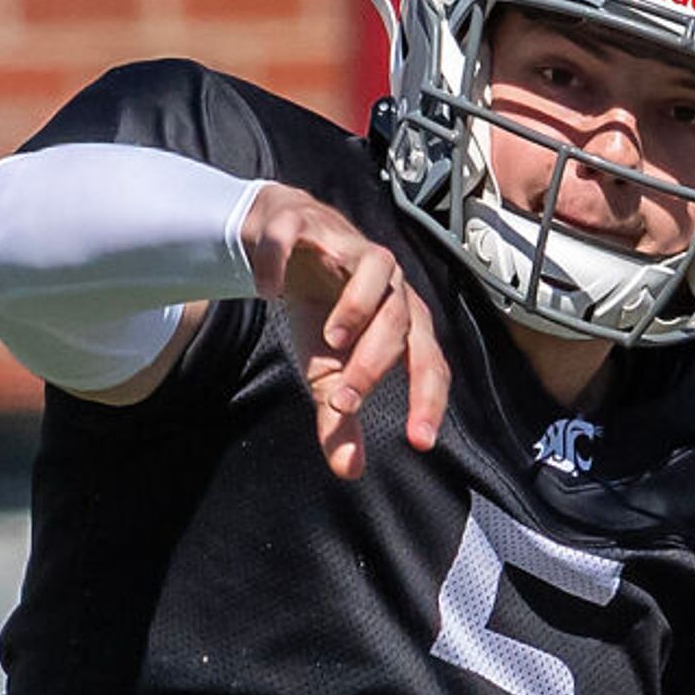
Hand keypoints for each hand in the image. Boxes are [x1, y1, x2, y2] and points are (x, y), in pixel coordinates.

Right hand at [239, 184, 448, 478]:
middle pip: (401, 317)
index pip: (429, 360)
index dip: (428, 399)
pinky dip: (281, 261)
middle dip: (374, 363)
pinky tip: (266, 291)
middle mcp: (387, 279)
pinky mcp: (303, 224)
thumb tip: (349, 470)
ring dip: (359, 305)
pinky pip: (297, 236)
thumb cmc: (319, 309)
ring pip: (374, 266)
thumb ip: (339, 415)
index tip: (419, 441)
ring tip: (331, 339)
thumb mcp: (325, 367)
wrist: (283, 245)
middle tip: (343, 401)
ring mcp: (348, 246)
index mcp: (401, 317)